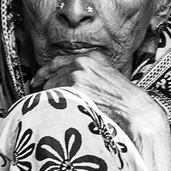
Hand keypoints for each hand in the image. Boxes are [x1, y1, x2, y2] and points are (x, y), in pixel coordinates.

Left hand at [31, 52, 166, 144]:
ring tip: (55, 111)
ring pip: (52, 88)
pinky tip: (59, 113)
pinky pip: (55, 98)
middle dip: (47, 89)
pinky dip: (54, 107)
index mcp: (91, 57)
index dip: (44, 72)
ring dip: (51, 100)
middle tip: (41, 100)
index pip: (59, 62)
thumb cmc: (124, 101)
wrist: (134, 109)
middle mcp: (82, 62)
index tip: (36, 81)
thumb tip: (67, 83)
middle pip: (52, 75)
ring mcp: (77, 74)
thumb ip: (89, 75)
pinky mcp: (74, 88)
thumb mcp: (108, 79)